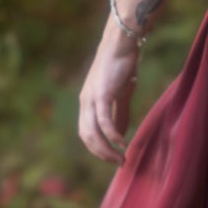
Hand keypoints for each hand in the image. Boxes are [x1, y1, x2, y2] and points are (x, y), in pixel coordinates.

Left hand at [79, 25, 138, 163]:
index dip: (97, 149)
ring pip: (93, 132)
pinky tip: (121, 143)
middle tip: (118, 163)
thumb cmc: (122, 67)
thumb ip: (119, 115)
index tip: (112, 158)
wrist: (122, 44)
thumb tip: (120, 136)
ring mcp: (92, 98)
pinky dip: (112, 134)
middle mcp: (85, 102)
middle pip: (87, 137)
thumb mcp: (121, 95)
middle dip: (101, 154)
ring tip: (120, 158)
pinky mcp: (102, 94)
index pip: (86, 133)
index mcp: (87, 103)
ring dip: (106, 149)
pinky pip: (104, 120)